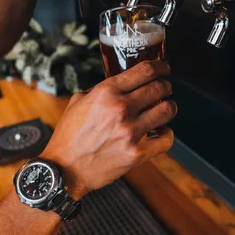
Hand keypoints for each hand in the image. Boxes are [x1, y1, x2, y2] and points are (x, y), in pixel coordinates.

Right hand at [41, 60, 176, 199]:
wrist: (64, 168)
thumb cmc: (69, 135)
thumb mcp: (78, 102)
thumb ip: (99, 90)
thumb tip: (118, 86)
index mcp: (106, 92)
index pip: (144, 71)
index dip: (160, 66)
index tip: (164, 68)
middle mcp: (120, 108)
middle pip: (159, 88)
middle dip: (166, 86)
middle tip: (165, 88)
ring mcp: (130, 132)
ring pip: (167, 111)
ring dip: (169, 107)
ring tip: (165, 108)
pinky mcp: (136, 154)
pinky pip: (166, 140)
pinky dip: (167, 134)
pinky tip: (161, 131)